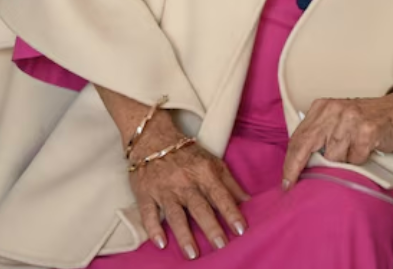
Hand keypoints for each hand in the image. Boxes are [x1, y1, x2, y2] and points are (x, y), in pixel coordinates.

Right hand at [128, 119, 249, 259]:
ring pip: (175, 214)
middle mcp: (185, 182)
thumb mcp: (212, 163)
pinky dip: (153, 228)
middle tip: (221, 245)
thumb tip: (248, 201)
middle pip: (199, 207)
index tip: (241, 229)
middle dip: (210, 226)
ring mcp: (164, 189)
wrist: (152, 138)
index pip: (220, 195)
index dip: (231, 212)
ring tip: (192, 253)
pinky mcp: (145, 194)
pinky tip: (161, 243)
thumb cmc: (187, 154)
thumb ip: (230, 183)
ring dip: (184, 234)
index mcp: (204, 172)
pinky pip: (148, 213)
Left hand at [282, 90, 392, 189]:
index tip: (285, 181)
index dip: (289, 162)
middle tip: (292, 185)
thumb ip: (320, 136)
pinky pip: (354, 159)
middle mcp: (334, 110)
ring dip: (342, 162)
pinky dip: (359, 160)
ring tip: (352, 153)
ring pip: (333, 156)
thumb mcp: (337, 120)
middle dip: (298, 168)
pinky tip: (366, 150)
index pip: (299, 137)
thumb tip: (300, 165)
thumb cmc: (366, 120)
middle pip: (308, 146)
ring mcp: (351, 119)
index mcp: (323, 107)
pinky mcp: (367, 130)